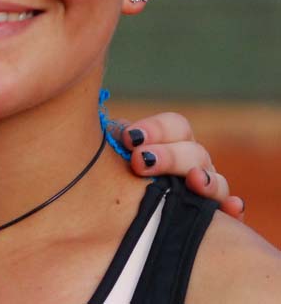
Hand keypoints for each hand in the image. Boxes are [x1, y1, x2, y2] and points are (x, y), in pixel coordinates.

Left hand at [110, 111, 244, 218]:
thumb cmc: (114, 179)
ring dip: (206, 180)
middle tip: (141, 161)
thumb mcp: (114, 157)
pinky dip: (233, 210)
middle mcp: (193, 164)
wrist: (119, 221)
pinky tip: (230, 208)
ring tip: (194, 180)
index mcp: (171, 143)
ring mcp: (207, 190)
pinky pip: (231, 215)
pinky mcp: (217, 221)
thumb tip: (115, 131)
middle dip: (169, 155)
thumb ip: (115, 140)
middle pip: (194, 152)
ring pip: (216, 181)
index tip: (130, 138)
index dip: (156, 129)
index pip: (176, 126)